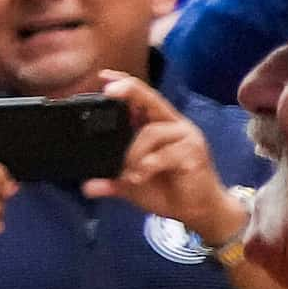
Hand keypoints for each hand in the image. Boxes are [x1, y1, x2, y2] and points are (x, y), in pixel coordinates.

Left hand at [88, 71, 248, 241]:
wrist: (200, 213)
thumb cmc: (167, 192)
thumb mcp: (132, 184)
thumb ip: (111, 181)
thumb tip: (87, 187)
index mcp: (159, 125)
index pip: (141, 98)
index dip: (123, 83)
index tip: (103, 75)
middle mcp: (173, 125)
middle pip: (150, 99)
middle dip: (129, 91)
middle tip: (108, 92)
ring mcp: (186, 137)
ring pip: (151, 132)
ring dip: (133, 153)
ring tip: (128, 173)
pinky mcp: (194, 152)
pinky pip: (164, 153)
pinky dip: (147, 165)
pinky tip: (139, 176)